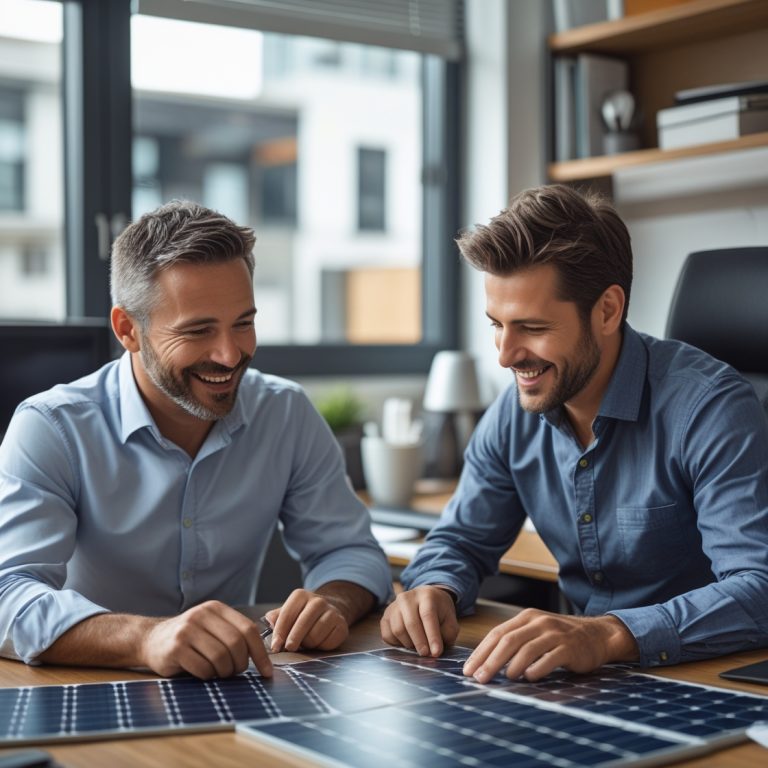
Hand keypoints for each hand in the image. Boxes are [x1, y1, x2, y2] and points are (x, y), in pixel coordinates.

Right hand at [141, 600, 272, 679]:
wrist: (150, 639)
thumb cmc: (189, 638)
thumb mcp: (212, 627)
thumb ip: (233, 634)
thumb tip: (264, 657)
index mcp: (216, 608)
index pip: (248, 629)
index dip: (260, 653)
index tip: (267, 672)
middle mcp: (202, 615)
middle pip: (236, 644)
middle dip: (241, 664)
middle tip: (236, 672)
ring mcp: (187, 630)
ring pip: (221, 658)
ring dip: (224, 672)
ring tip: (219, 673)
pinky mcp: (175, 648)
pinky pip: (203, 668)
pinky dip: (208, 676)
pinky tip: (203, 673)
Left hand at [265, 589, 348, 651]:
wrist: (329, 613)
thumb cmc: (303, 616)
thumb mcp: (288, 613)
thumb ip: (276, 617)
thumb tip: (268, 621)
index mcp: (301, 596)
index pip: (287, 614)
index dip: (279, 632)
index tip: (275, 646)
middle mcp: (318, 600)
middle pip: (302, 624)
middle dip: (293, 639)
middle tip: (289, 648)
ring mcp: (332, 611)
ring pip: (314, 635)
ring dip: (308, 644)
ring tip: (306, 642)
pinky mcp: (342, 625)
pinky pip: (328, 642)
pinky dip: (321, 646)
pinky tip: (319, 642)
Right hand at [380, 586, 458, 656]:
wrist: (425, 599)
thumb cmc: (439, 613)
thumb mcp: (450, 620)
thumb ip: (447, 634)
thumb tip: (435, 652)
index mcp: (426, 596)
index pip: (427, 616)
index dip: (432, 636)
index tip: (436, 652)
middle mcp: (407, 598)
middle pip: (410, 623)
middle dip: (420, 643)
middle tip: (427, 654)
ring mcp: (394, 606)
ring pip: (397, 630)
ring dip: (409, 644)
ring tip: (419, 647)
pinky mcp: (385, 616)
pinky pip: (387, 635)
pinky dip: (396, 644)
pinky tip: (407, 643)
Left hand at [462, 608, 638, 682]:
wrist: (596, 635)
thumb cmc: (560, 638)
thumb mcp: (536, 632)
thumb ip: (515, 642)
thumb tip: (486, 663)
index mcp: (526, 617)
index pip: (497, 634)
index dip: (481, 652)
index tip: (468, 670)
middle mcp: (538, 622)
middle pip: (508, 641)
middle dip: (490, 661)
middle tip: (479, 678)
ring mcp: (554, 634)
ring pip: (527, 649)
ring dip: (512, 665)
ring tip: (504, 678)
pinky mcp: (569, 648)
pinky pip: (549, 658)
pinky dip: (537, 668)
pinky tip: (529, 677)